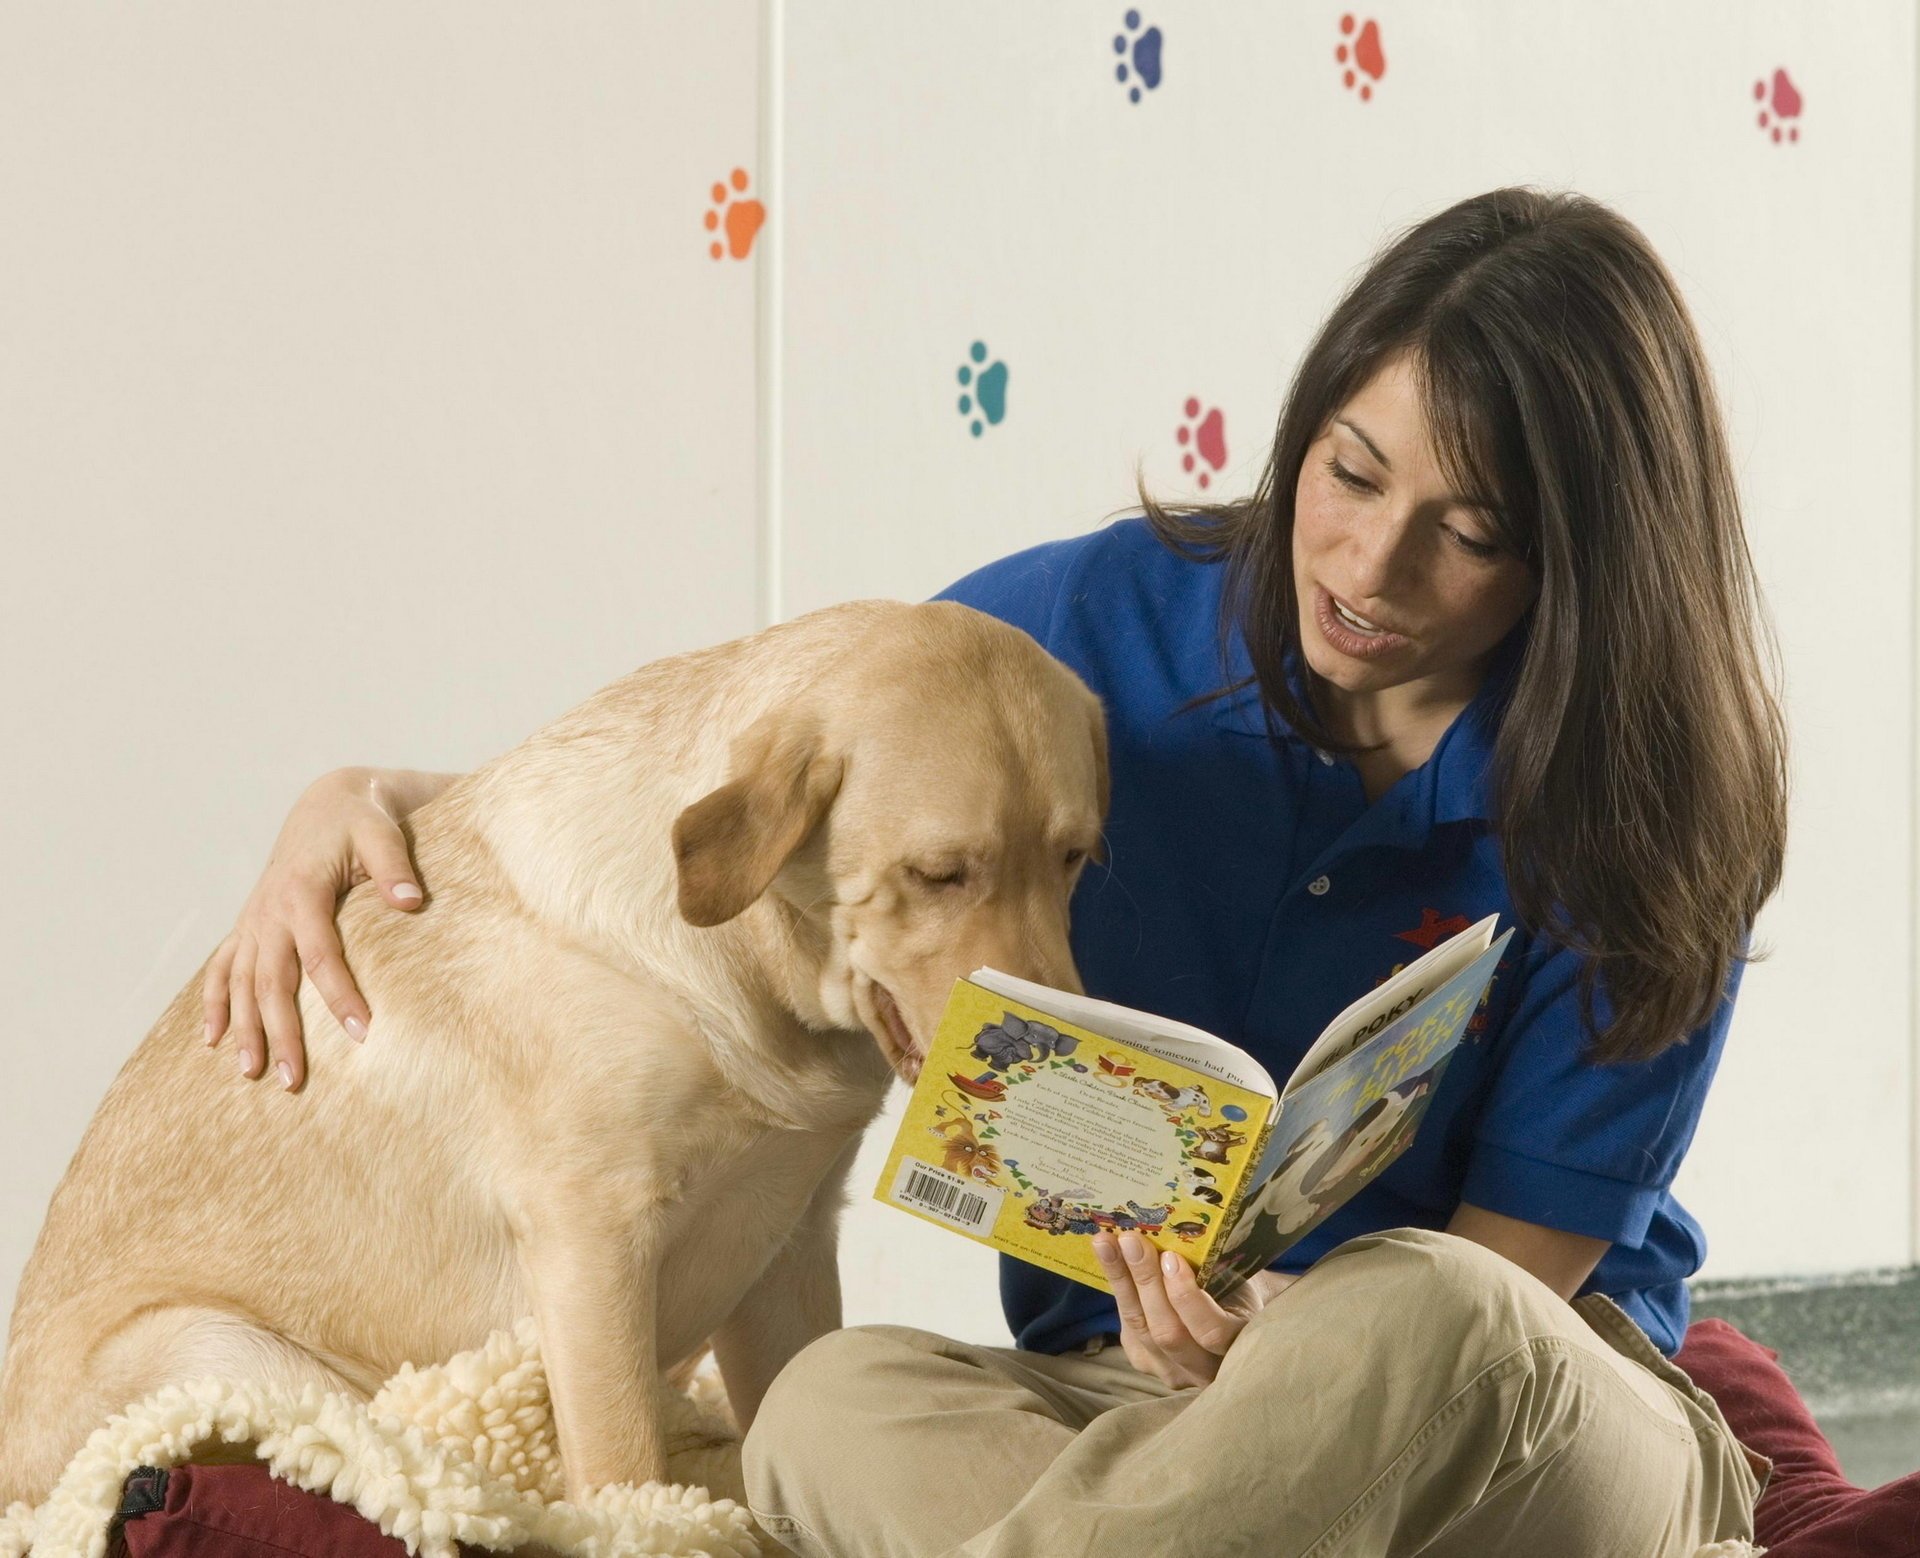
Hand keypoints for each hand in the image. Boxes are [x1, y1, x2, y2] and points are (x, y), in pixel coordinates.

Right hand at [202, 766, 440, 1089]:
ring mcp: (254, 920)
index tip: (363, 1033)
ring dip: (244, 1028)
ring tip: (253, 1073)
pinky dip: (214, 1003)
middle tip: (294, 1080)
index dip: (340, 995)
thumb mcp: (382, 833)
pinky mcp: (249, 925)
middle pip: (271, 981)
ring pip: (241, 983)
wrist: (327, 804)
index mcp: (301, 892)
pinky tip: (211, 1040)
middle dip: (281, 1032)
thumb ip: (394, 866)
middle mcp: (269, 911)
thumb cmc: (361, 821)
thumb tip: (409, 901)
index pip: (321, 954)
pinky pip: (222, 968)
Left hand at [1092, 1230, 1295, 1387]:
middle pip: (1168, 1332)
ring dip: (1122, 1283)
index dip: (1187, 1298)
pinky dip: (1119, 1293)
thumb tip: (1177, 1231)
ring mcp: (1174, 1373)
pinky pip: (1129, 1330)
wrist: (1230, 1318)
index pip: (1210, 1331)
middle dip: (1146, 1282)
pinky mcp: (1146, 1364)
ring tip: (1106, 1244)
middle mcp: (1207, 1371)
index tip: (1171, 1257)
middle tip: (1130, 1240)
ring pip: (1141, 1331)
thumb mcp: (1236, 1278)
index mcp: (1241, 1344)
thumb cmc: (1236, 1289)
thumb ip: (1213, 1269)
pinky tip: (1108, 1260)